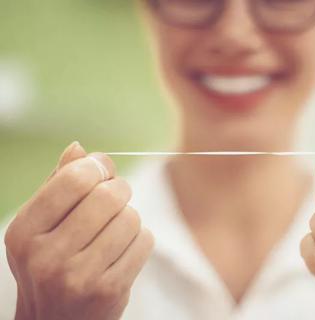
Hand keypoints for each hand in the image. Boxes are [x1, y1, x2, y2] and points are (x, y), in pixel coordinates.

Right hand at [4, 142, 153, 319]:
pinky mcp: (109, 290)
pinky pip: (145, 241)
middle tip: (115, 197)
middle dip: (119, 189)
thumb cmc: (52, 262)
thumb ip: (58, 184)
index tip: (102, 171)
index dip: (98, 167)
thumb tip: (79, 147)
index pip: (74, 178)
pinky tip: (122, 251)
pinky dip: (140, 240)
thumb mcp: (41, 225)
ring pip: (131, 217)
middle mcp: (47, 256)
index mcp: (25, 231)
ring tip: (114, 231)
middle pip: (109, 195)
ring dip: (129, 218)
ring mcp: (79, 276)